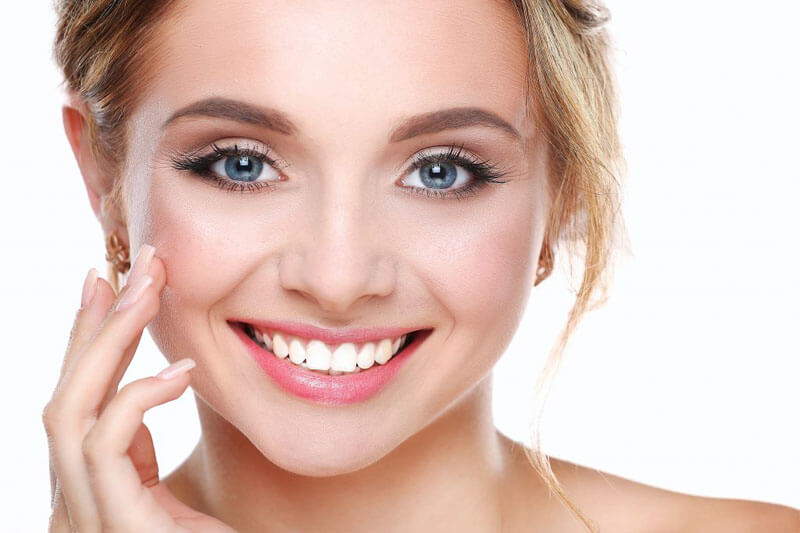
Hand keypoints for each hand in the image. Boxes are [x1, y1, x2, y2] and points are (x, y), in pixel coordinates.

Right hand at [42, 245, 235, 531]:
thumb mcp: (172, 491)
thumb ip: (148, 449)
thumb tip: (155, 381)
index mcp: (90, 489)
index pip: (77, 403)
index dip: (86, 343)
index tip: (108, 284)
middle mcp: (76, 502)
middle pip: (62, 399)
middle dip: (90, 329)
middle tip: (122, 269)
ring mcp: (88, 520)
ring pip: (70, 413)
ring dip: (108, 345)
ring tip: (146, 294)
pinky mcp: (117, 529)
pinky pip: (106, 449)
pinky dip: (138, 400)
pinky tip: (182, 372)